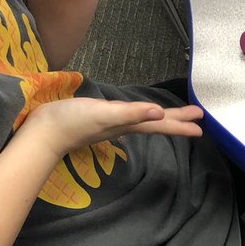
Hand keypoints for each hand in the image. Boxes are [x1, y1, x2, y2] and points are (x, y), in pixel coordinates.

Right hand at [24, 96, 203, 155]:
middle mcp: (123, 125)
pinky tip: (132, 115)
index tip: (201, 126)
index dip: (180, 125)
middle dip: (176, 121)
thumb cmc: (73, 121)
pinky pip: (126, 117)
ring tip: (171, 116)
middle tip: (197, 118)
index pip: (160, 125)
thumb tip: (160, 114)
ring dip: (159, 119)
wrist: (43, 131)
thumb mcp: (105, 114)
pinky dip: (136, 114)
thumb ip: (132, 114)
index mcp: (128, 124)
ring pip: (143, 121)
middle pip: (155, 124)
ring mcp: (110, 124)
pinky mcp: (98, 118)